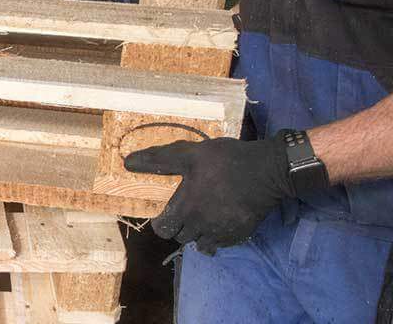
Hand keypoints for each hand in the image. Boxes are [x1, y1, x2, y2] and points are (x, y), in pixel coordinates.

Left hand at [124, 136, 293, 254]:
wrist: (269, 170)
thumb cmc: (226, 161)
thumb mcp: (189, 154)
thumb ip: (158, 160)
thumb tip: (127, 163)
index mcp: (186, 209)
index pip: (163, 230)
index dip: (161, 222)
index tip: (166, 211)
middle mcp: (202, 226)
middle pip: (181, 237)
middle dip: (179, 226)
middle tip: (186, 209)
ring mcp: (222, 233)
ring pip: (201, 243)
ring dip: (197, 233)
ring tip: (202, 215)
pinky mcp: (240, 235)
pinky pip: (221, 243)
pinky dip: (216, 236)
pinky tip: (220, 219)